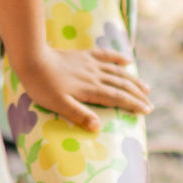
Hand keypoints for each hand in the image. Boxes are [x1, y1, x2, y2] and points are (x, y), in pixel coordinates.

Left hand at [11, 46, 153, 132]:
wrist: (32, 59)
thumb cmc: (42, 86)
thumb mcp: (58, 105)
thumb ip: (79, 115)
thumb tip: (98, 127)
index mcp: (90, 90)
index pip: (118, 98)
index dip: (134, 104)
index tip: (147, 111)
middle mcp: (95, 76)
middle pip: (121, 85)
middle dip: (138, 95)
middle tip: (150, 103)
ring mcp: (90, 64)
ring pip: (117, 72)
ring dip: (133, 79)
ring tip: (146, 87)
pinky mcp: (83, 55)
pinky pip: (105, 55)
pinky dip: (118, 58)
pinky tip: (127, 60)